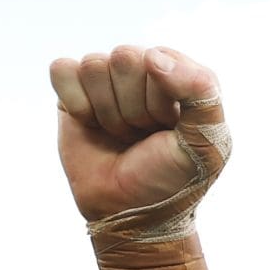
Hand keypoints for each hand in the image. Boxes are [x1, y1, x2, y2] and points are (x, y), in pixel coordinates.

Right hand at [48, 45, 229, 269]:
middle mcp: (144, 71)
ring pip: (94, 65)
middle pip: (124, 57)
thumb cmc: (174, 178)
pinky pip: (63, 70)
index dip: (160, 100)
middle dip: (132, 107)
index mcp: (180, 74)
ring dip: (107, 111)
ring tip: (121, 134)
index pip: (159, 59)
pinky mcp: (73, 91)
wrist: (132, 213)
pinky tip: (90, 123)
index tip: (168, 129)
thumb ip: (201, 93)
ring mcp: (108, 79)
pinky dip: (75, 102)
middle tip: (141, 135)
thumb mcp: (207, 142)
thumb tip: (153, 56)